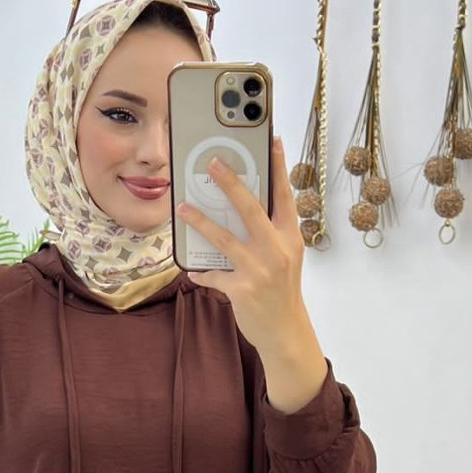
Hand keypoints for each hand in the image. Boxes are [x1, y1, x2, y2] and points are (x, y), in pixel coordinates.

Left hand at [178, 137, 307, 349]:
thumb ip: (270, 233)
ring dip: (200, 221)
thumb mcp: (286, 257)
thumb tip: (244, 207)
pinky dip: (202, 272)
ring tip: (182, 208)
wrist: (286, 331)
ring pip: (224, 237)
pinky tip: (192, 269)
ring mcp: (259, 269)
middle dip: (230, 182)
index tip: (272, 141)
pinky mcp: (241, 288)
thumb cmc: (282, 290)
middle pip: (250, 208)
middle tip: (212, 163)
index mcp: (290, 237)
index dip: (278, 167)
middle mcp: (277, 249)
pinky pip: (213, 274)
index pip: (284, 196)